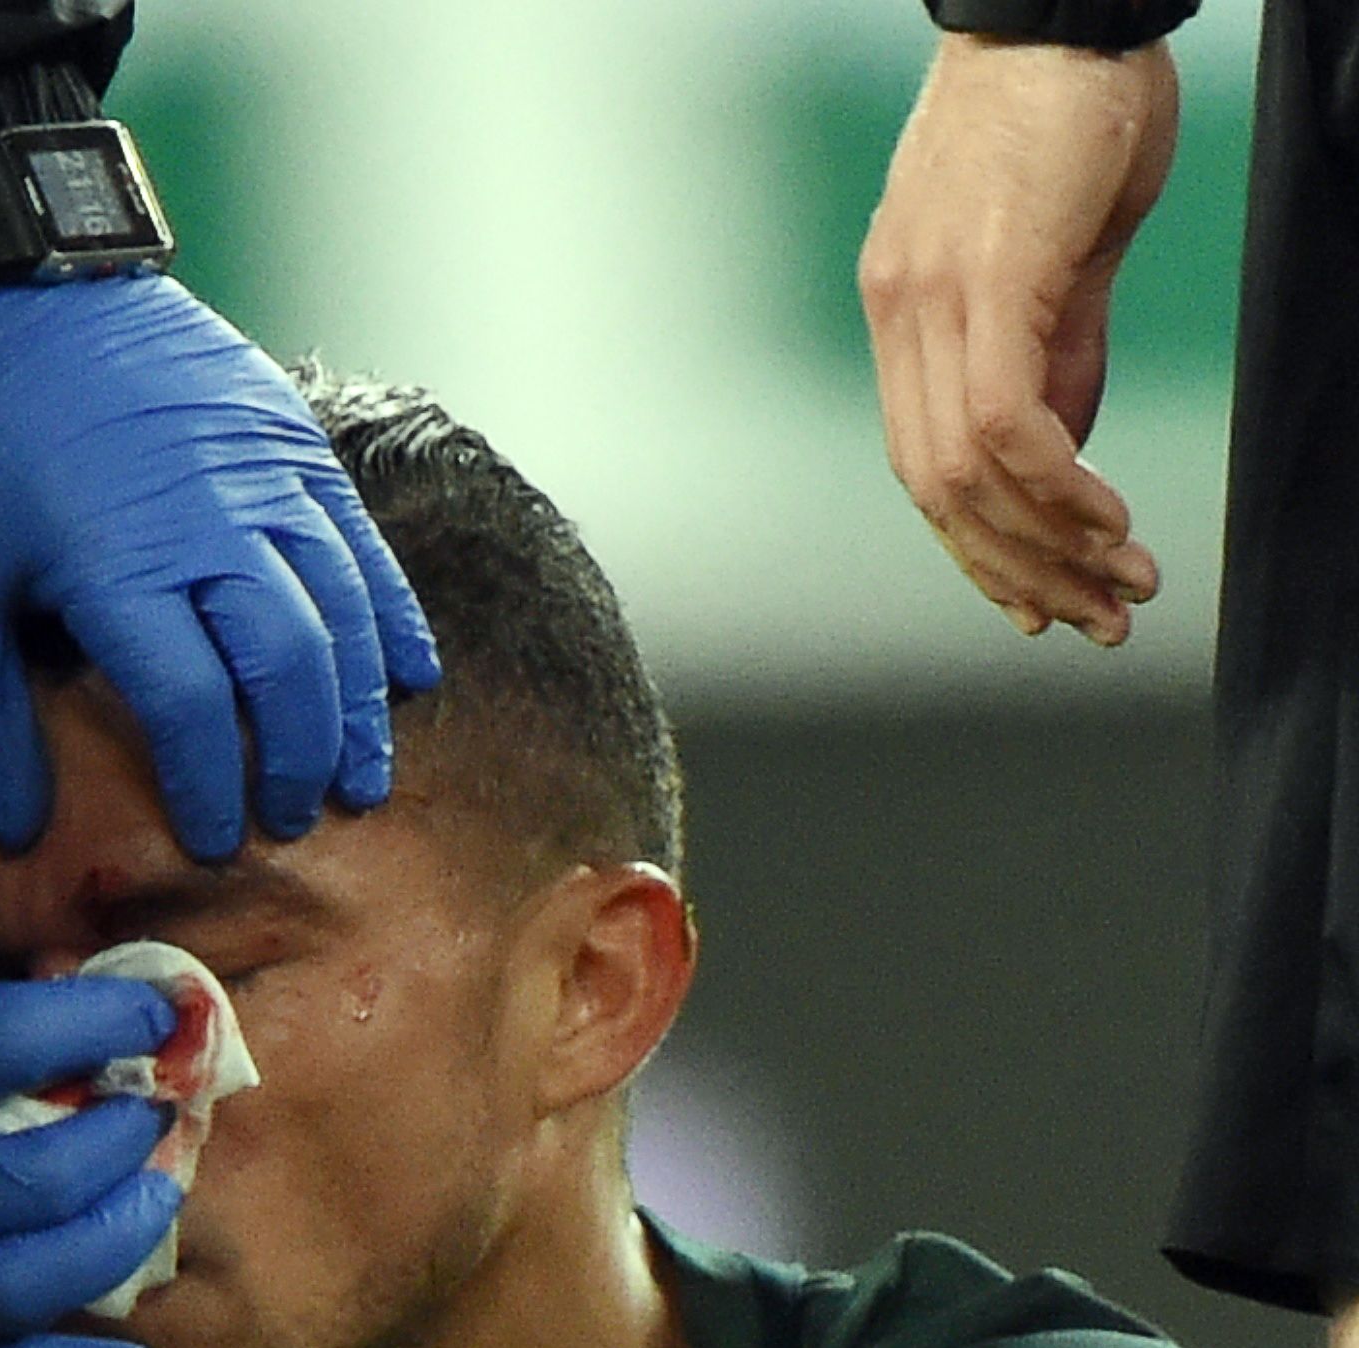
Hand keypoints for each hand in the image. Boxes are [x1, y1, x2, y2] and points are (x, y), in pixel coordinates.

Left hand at [0, 273, 439, 858]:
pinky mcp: (291, 439)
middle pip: (286, 663)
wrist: (12, 288)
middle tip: (295, 823)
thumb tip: (20, 834)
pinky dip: (391, 616)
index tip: (211, 841)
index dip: (206, 785)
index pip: (188, 704)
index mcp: (116, 564)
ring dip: (358, 704)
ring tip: (361, 780)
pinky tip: (409, 677)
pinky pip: (362, 545)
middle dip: (298, 757)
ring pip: (342, 607)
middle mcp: (209, 521)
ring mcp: (263, 474)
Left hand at [859, 32, 1176, 642]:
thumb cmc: (1069, 109)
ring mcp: (928, 297)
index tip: (1038, 598)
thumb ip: (1055, 352)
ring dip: (1047, 542)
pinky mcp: (980, 278)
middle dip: (1018, 568)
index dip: (978, 546)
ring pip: (963, 470)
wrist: (1064, 8)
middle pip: (935, 489)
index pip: (924, 463)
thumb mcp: (1062, 250)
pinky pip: (998, 418)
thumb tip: (1062, 449)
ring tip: (1118, 583)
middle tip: (1092, 616)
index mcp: (906, 311)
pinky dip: (1052, 483)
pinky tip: (1104, 518)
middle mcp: (900, 313)